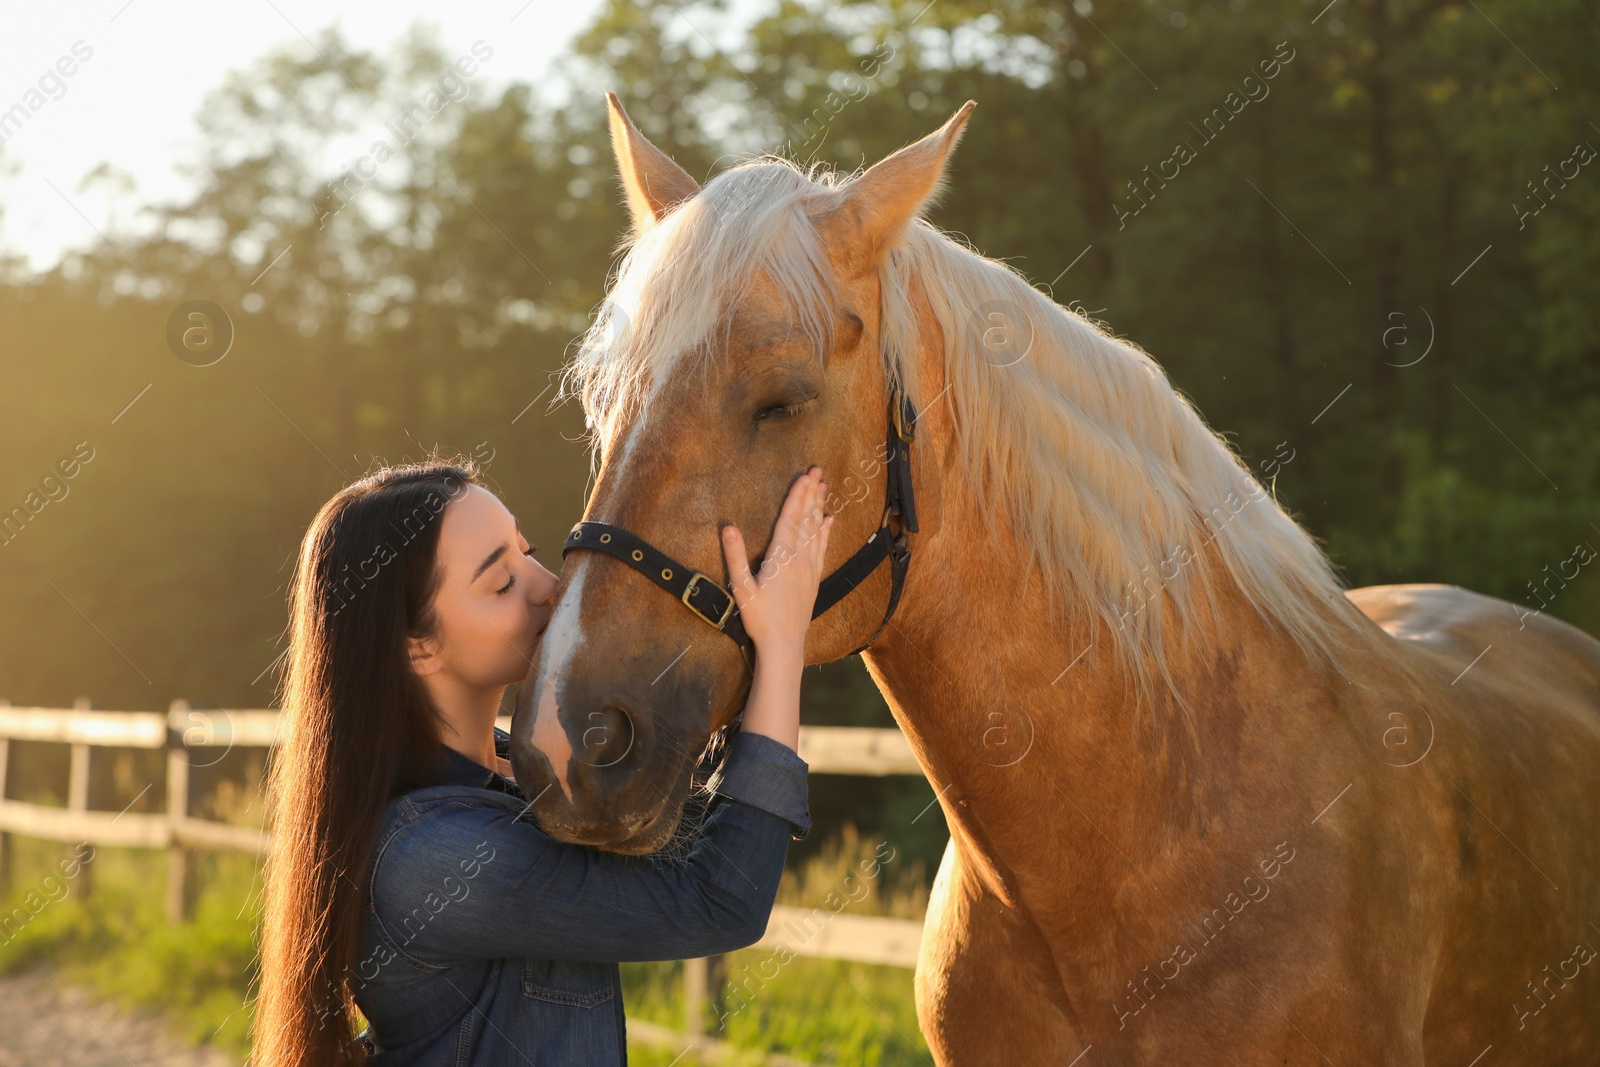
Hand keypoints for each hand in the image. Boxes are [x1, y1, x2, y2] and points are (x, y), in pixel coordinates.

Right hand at [720, 466, 832, 659]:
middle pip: (806, 520)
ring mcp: (809, 569)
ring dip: (819, 507)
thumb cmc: (759, 619)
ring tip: (824, 487)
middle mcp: (799, 560)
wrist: (784, 645)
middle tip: (818, 470)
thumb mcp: (741, 589)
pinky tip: (829, 521)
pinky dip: (825, 533)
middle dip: (811, 494)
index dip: (796, 497)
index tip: (804, 477)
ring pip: (815, 531)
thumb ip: (735, 557)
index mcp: (780, 558)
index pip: (789, 520)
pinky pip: (822, 550)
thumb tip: (728, 527)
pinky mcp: (813, 580)